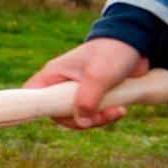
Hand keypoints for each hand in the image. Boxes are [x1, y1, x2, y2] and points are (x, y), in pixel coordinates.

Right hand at [25, 37, 148, 128]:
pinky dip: (106, 115)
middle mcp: (61, 85)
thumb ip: (87, 100)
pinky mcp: (93, 96)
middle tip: (103, 116)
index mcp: (53, 76)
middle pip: (59, 114)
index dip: (38, 111)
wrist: (135, 44)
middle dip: (83, 120)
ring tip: (119, 111)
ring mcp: (77, 91)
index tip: (61, 118)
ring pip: (78, 116)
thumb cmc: (111, 53)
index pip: (31, 97)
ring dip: (99, 119)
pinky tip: (121, 109)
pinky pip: (92, 114)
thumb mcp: (98, 77)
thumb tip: (82, 123)